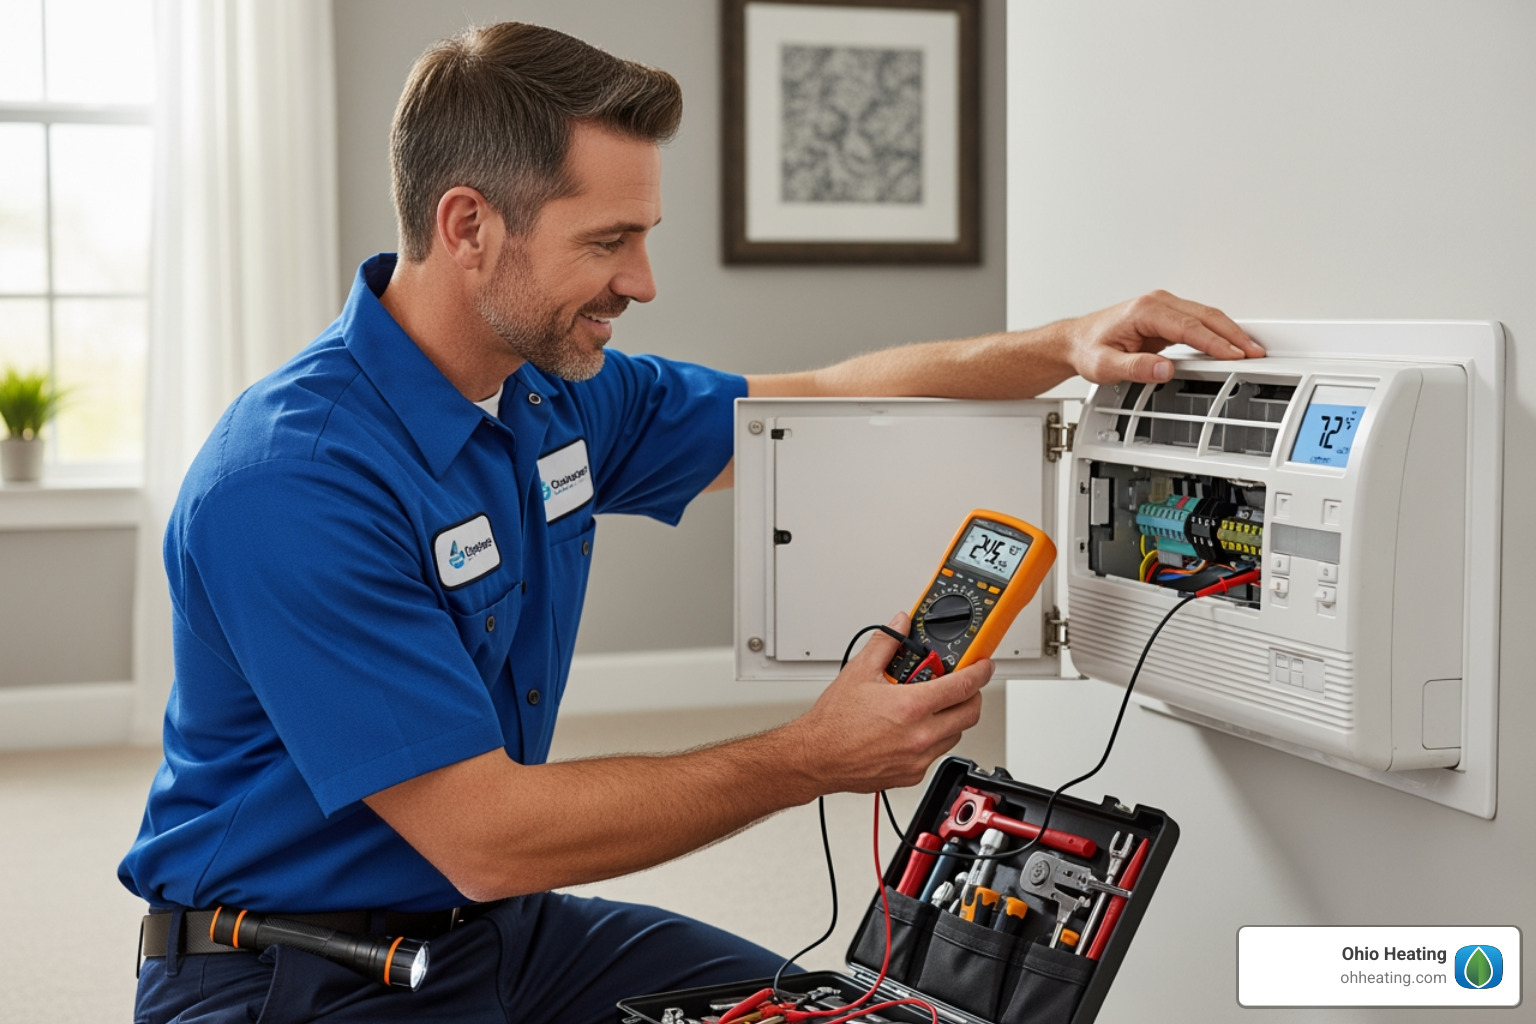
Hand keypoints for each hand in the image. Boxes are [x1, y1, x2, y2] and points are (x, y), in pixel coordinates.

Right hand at [786, 613, 992, 793]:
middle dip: (971, 696)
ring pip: (955, 735)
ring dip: (952, 718)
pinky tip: (914, 729)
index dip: (980, 672)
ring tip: (931, 707)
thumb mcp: (859, 672)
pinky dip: (933, 739)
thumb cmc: (833, 722)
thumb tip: (900, 625)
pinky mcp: (912, 775)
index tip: (984, 665)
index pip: (963, 686)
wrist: (816, 757)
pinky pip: (936, 754)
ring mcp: (918, 758)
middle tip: (961, 685)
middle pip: (969, 713)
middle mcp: (920, 735)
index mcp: (911, 706)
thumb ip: (886, 643)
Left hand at [1065, 290, 1263, 384]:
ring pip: (1206, 316)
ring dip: (1230, 332)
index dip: (1215, 342)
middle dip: (1233, 335)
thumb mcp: (1105, 365)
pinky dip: (1218, 332)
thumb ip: (1135, 368)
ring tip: (1251, 350)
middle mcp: (1157, 304)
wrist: (1076, 341)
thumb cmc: (1087, 349)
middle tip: (1255, 352)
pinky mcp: (1166, 317)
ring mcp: (1164, 308)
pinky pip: (1199, 322)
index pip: (1189, 327)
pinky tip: (1230, 345)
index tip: (1234, 355)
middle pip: (1206, 316)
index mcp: (1145, 311)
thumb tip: (1165, 369)